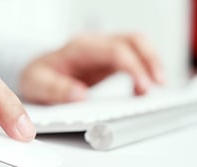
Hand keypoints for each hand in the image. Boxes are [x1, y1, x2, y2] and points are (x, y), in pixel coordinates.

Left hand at [20, 33, 163, 103]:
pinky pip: (132, 59)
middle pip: (133, 41)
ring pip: (136, 47)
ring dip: (151, 64)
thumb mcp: (37, 85)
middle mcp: (95, 45)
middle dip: (151, 60)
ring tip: (157, 87)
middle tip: (159, 84)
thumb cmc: (37, 77)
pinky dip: (142, 72)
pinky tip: (140, 90)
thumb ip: (55, 89)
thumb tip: (80, 96)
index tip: (143, 87)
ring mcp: (102, 52)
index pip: (115, 50)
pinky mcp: (107, 61)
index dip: (134, 67)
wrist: (36, 74)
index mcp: (79, 48)